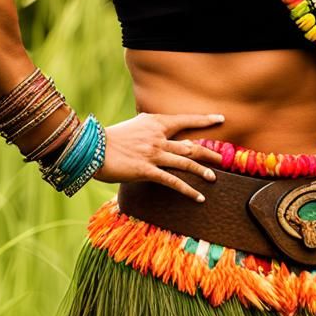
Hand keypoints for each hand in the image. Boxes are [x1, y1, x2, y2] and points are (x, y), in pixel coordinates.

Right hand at [93, 112, 227, 201]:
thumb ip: (149, 129)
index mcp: (154, 123)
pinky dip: (188, 190)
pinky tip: (198, 197)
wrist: (92, 148)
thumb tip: (161, 131)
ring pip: (185, 163)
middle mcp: (157, 137)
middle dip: (209, 152)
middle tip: (223, 157)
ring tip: (215, 178)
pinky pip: (172, 181)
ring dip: (202, 171)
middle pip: (190, 145)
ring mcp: (153, 154)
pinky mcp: (147, 171)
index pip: (184, 120)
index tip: (220, 118)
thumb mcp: (133, 126)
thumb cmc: (110, 138)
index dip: (204, 120)